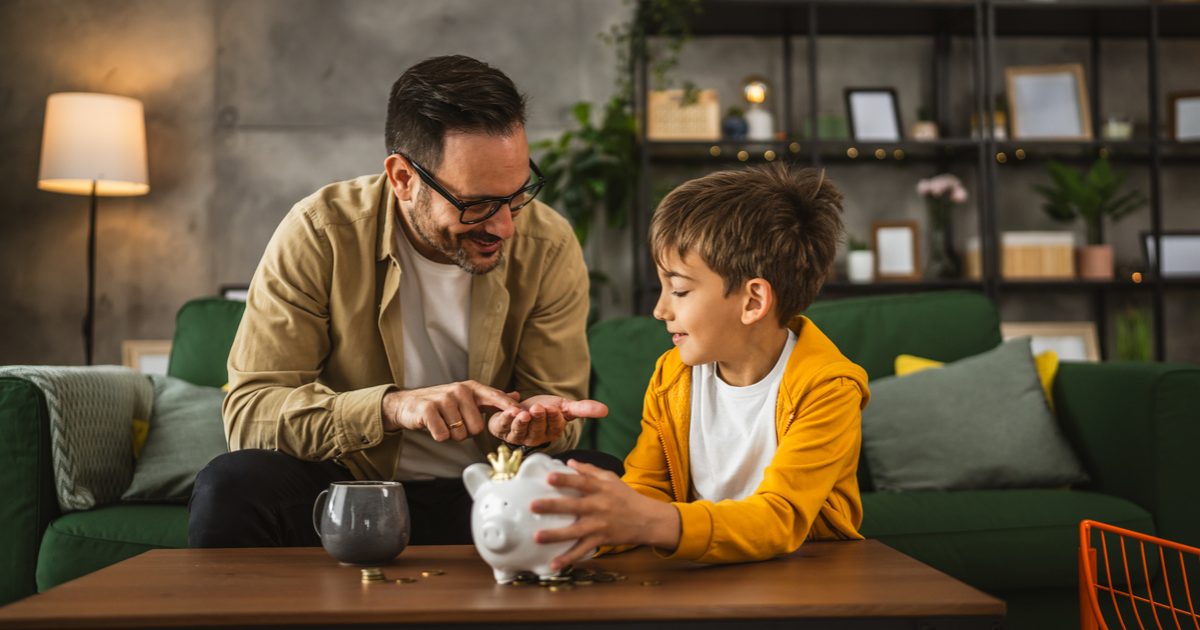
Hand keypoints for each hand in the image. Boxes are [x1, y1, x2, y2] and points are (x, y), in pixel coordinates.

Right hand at [381, 381, 519, 441]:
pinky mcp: (429, 409)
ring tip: (442, 422)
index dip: (508, 408)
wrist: (407, 404)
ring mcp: (444, 399)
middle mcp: (460, 390)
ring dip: (451, 434)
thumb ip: (491, 399)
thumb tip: (517, 396)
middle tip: (454, 423)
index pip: (495, 398)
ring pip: (460, 434)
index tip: (521, 414)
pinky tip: (433, 425)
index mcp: (472, 388)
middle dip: (466, 432)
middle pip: (477, 428)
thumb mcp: (467, 398)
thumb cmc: (441, 404)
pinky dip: (438, 436)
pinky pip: (443, 436)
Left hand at [487, 395, 607, 446]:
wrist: (520, 408)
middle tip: (538, 407)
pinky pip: (504, 426)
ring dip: (521, 422)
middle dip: (538, 418)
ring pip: (521, 431)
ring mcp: (519, 436)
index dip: (553, 418)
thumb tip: (606, 410)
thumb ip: (583, 409)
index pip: (554, 427)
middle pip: (538, 429)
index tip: (554, 407)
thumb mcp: (564, 406)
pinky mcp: (503, 430)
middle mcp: (536, 437)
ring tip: (522, 413)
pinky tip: (509, 411)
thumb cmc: (544, 409)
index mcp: (552, 433)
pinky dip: (506, 419)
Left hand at [530, 460, 679, 571]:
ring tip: (537, 537)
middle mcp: (599, 507)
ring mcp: (599, 525)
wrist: (647, 520)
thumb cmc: (626, 497)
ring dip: (555, 535)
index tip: (549, 477)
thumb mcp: (611, 479)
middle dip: (553, 506)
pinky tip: (554, 565)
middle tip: (533, 506)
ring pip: (575, 532)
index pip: (582, 483)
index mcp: (601, 489)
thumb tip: (569, 462)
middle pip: (574, 506)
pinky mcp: (600, 541)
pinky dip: (568, 559)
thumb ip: (590, 471)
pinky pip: (582, 551)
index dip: (566, 479)